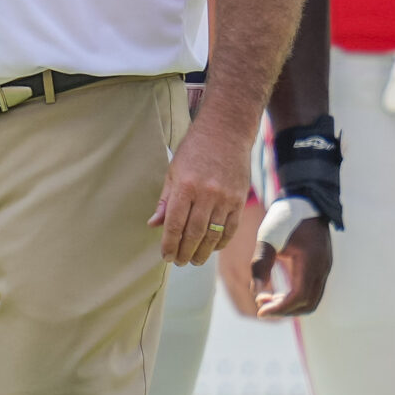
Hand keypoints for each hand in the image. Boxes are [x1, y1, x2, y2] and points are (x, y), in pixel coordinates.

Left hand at [151, 120, 246, 265]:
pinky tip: (212, 248)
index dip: (169, 244)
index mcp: (186, 186)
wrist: (227, 131)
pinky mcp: (240, 199)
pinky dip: (221, 242)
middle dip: (185, 252)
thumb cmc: (195, 150)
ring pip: (213, 235)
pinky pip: (231, 228)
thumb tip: (154, 225)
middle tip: (179, 262)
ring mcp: (226, 198)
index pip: (175, 224)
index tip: (166, 256)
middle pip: (194, 233)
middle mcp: (207, 194)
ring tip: (194, 260)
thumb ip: (166, 201)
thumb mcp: (174, 171)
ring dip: (203, 252)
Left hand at [252, 215, 332, 316]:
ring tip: (267, 300)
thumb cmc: (284, 218)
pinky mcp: (322, 267)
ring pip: (312, 300)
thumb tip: (256, 294)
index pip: (298, 297)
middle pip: (308, 304)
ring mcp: (325, 268)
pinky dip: (296, 298)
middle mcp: (322, 268)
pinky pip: (312, 291)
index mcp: (311, 261)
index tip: (260, 311)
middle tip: (261, 306)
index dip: (279, 308)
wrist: (305, 200)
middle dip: (284, 310)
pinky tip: (278, 292)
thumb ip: (260, 266)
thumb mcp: (267, 239)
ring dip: (290, 305)